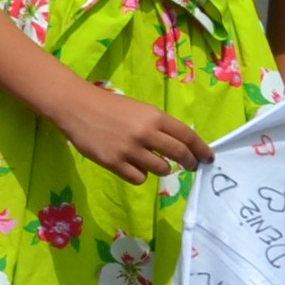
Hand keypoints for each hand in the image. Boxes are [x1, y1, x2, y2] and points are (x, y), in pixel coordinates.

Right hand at [49, 82, 208, 181]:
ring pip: (161, 169)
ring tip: (153, 163)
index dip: (201, 149)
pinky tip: (132, 166)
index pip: (187, 136)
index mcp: (154, 117)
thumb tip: (179, 146)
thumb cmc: (110, 106)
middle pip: (179, 155)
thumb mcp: (140, 110)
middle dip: (189, 163)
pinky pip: (139, 177)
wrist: (77, 107)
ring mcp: (129, 149)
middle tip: (191, 167)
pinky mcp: (114, 162)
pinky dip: (140, 174)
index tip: (208, 158)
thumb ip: (159, 126)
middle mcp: (145, 133)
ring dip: (162, 169)